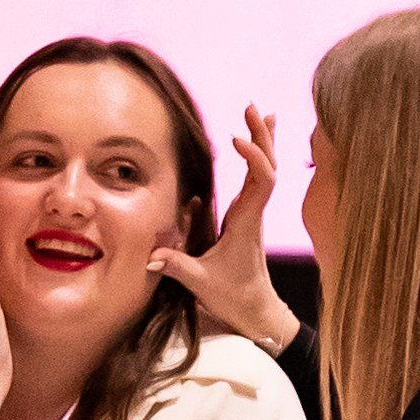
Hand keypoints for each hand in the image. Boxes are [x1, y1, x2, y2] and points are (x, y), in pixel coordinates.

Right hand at [147, 105, 298, 347]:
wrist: (257, 312)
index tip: (235, 138)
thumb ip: (177, 266)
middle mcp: (254, 213)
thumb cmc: (234, 297)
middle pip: (268, 166)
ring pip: (266, 170)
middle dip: (261, 135)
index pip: (263, 180)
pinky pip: (258, 180)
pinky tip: (254, 142)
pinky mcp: (248, 217)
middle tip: (253, 107)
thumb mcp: (201, 283)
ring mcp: (253, 214)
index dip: (254, 156)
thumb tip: (151, 255)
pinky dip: (258, 157)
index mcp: (247, 222)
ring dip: (263, 141)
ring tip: (262, 113)